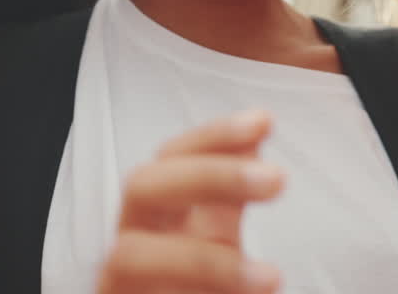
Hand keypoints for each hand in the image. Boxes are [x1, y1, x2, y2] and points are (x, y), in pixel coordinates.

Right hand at [97, 110, 285, 293]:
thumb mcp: (215, 244)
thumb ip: (228, 196)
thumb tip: (255, 132)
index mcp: (155, 219)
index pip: (170, 158)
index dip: (211, 136)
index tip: (264, 121)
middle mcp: (129, 247)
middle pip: (141, 186)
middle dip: (209, 175)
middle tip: (279, 180)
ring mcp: (118, 288)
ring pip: (128, 255)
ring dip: (204, 261)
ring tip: (273, 279)